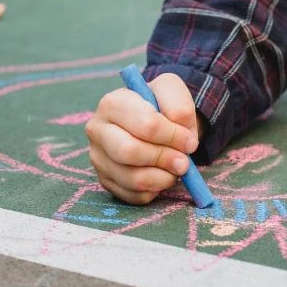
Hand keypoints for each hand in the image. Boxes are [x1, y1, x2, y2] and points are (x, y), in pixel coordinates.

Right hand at [86, 73, 200, 204]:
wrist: (152, 121)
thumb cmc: (161, 105)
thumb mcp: (173, 92)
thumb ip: (180, 107)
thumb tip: (183, 138)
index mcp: (112, 103)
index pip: (146, 124)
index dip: (173, 136)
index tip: (190, 141)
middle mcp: (97, 130)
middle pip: (130, 152)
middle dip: (164, 159)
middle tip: (184, 161)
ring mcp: (98, 157)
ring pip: (132, 178)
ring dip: (163, 178)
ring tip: (176, 169)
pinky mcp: (105, 180)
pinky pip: (133, 195)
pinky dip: (155, 190)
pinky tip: (161, 175)